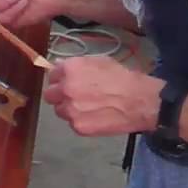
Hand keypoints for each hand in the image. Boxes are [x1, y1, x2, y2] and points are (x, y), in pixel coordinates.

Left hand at [43, 56, 163, 136]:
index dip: (59, 79)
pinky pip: (71, 123)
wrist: (138, 101)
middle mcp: (66, 89)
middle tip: (73, 96)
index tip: (65, 81)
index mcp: (70, 69)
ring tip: (86, 107)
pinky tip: (94, 116)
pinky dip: (79, 120)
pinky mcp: (78, 126)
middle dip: (59, 95)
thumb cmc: (121, 77)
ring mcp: (70, 110)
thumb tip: (59, 66)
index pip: (51, 75)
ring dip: (68, 109)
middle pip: (49, 95)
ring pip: (59, 111)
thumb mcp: (99, 61)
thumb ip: (76, 65)